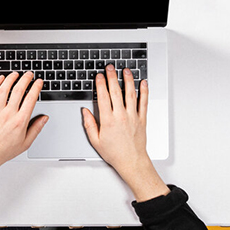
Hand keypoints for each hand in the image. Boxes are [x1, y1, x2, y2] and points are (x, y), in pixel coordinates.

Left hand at [0, 72, 47, 175]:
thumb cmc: (5, 150)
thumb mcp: (26, 143)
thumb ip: (36, 128)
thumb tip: (44, 118)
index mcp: (20, 121)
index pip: (31, 99)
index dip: (36, 87)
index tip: (39, 82)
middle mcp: (9, 114)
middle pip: (19, 90)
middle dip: (26, 79)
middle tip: (29, 74)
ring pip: (5, 88)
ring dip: (11, 78)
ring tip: (16, 74)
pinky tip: (0, 79)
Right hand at [82, 65, 168, 200]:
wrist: (131, 161)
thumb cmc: (114, 153)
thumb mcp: (96, 141)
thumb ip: (89, 124)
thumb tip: (85, 111)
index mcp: (108, 121)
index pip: (103, 97)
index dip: (100, 84)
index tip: (99, 76)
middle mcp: (121, 116)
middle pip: (116, 92)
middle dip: (112, 77)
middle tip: (110, 68)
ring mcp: (133, 116)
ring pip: (130, 94)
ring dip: (128, 80)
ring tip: (126, 70)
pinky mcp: (142, 119)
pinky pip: (143, 102)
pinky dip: (144, 91)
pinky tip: (143, 83)